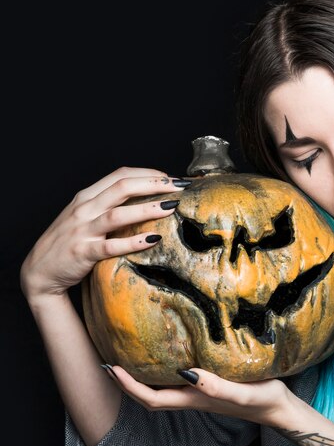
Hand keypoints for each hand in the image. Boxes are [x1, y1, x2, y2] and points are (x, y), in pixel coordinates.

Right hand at [20, 166, 188, 300]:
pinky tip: (153, 240)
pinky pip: (110, 246)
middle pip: (122, 187)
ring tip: (171, 207)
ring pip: (118, 214)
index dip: (148, 173)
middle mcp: (84, 209)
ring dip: (147, 209)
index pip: (121, 175)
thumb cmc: (70, 242)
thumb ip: (110, 204)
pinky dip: (133, 242)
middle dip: (154, 184)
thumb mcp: (86, 216)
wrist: (40, 272)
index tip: (171, 178)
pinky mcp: (83, 253)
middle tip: (180, 186)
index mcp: (86, 196)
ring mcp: (83, 230)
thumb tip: (147, 197)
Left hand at [104, 364, 292, 426]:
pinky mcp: (210, 385)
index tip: (112, 368)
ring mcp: (200, 393)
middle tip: (110, 362)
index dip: (129, 386)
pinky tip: (168, 354)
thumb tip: (188, 374)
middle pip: (149, 396)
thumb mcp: (242, 392)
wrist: (280, 409)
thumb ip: (217, 387)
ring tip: (130, 356)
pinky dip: (163, 370)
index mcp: (194, 400)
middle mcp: (192, 398)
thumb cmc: (263, 400)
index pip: (151, 398)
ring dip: (142, 378)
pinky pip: (177, 379)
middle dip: (127, 383)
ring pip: (162, 389)